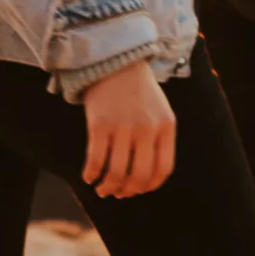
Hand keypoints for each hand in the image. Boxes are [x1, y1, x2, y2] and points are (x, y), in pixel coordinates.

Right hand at [80, 59, 176, 201]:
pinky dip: (91, 174)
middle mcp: (147, 129)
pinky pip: (95, 160)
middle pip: (139, 176)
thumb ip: (158, 141)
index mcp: (166, 127)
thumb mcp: (160, 112)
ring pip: (116, 173)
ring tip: (102, 190)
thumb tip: (145, 181)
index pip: (163, 170)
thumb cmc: (139, 92)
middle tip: (118, 193)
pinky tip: (88, 177)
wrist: (116, 62)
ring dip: (108, 187)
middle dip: (127, 191)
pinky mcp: (99, 125)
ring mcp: (123, 127)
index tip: (138, 190)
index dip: (149, 186)